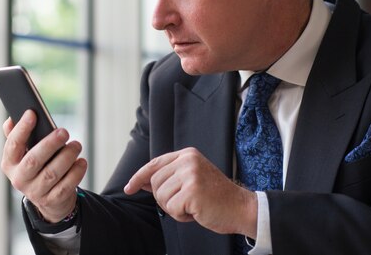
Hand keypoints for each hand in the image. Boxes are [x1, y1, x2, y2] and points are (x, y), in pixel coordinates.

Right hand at [1, 110, 87, 222]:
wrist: (48, 198)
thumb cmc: (37, 167)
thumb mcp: (24, 154)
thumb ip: (17, 136)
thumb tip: (10, 119)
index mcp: (10, 164)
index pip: (13, 145)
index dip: (21, 129)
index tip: (32, 113)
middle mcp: (20, 179)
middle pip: (34, 160)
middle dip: (50, 144)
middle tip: (64, 132)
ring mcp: (36, 192)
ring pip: (52, 173)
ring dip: (67, 156)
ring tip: (76, 145)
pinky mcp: (53, 200)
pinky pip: (66, 186)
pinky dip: (76, 172)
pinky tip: (81, 161)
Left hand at [124, 147, 257, 237]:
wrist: (241, 207)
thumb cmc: (216, 197)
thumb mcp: (191, 180)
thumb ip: (169, 178)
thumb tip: (143, 182)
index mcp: (187, 154)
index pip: (154, 164)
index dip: (139, 177)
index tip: (129, 188)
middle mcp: (188, 160)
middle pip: (155, 183)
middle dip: (165, 199)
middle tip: (185, 203)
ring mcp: (190, 174)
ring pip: (161, 197)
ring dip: (174, 208)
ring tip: (193, 206)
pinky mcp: (192, 191)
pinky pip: (171, 208)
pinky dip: (181, 216)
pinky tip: (196, 211)